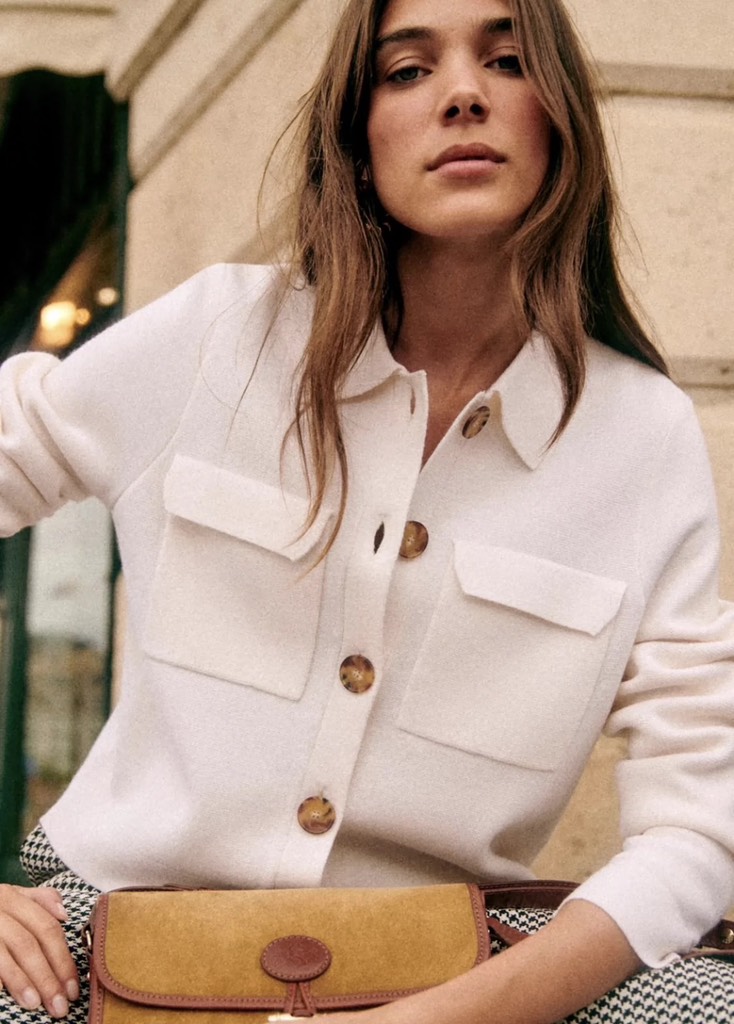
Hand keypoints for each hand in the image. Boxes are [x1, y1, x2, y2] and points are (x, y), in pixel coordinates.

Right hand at [0, 884, 79, 1018]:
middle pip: (28, 945)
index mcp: (13, 898)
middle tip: (59, 1006)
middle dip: (47, 978)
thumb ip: (39, 901)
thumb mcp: (12, 897)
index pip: (46, 929)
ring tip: (34, 1004)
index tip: (73, 988)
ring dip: (21, 982)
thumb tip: (64, 915)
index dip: (62, 960)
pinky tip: (0, 995)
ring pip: (5, 955)